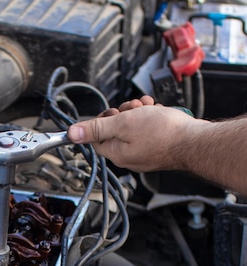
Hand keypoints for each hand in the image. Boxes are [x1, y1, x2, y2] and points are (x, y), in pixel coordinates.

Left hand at [67, 97, 206, 172]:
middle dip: (123, 113)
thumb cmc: (162, 133)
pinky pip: (147, 130)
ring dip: (138, 113)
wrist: (194, 140)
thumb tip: (71, 134)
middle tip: (134, 109)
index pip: (96, 137)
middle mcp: (128, 157)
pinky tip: (158, 112)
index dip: (102, 120)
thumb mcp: (122, 124)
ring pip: (132, 127)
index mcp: (116, 153)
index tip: (113, 113)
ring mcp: (143, 153)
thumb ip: (96, 128)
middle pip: (114, 130)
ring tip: (149, 109)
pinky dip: (151, 118)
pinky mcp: (157, 148)